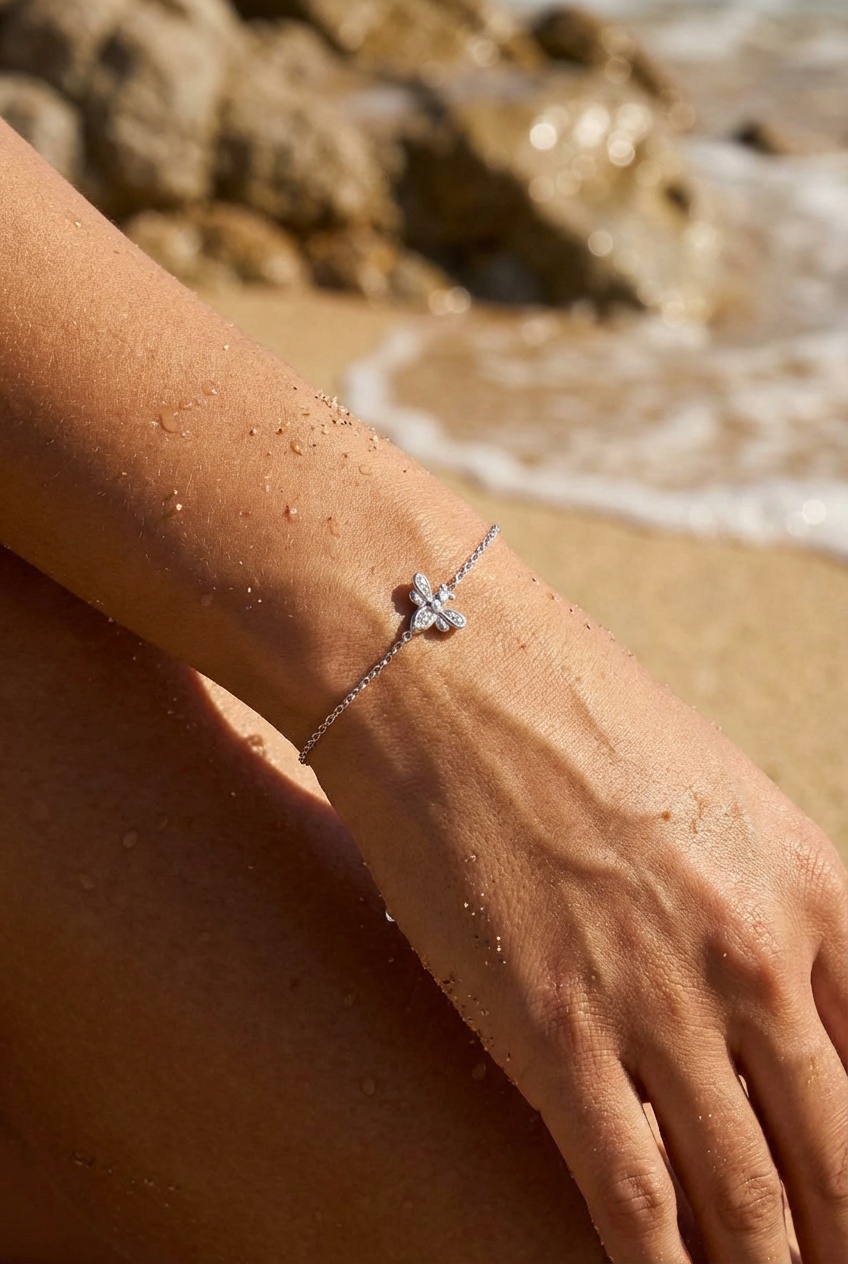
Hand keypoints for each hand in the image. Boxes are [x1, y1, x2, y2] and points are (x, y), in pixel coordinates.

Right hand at [319, 554, 847, 1263]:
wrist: (447, 670)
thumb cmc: (574, 711)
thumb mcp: (717, 795)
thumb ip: (768, 900)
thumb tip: (783, 998)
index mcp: (814, 886)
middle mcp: (757, 954)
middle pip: (841, 1152)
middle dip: (841, 1232)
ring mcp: (659, 998)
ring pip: (750, 1197)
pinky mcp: (557, 1033)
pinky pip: (634, 1195)